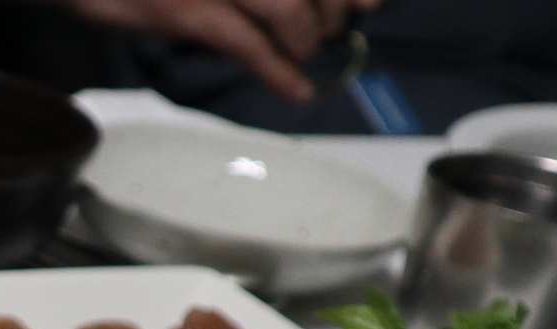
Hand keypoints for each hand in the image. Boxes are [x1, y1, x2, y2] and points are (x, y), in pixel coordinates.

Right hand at [48, 0, 380, 99]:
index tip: (369, 3)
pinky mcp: (186, 10)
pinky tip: (295, 90)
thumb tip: (295, 6)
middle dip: (333, 12)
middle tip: (331, 32)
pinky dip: (277, 72)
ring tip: (301, 57)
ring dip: (306, 41)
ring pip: (293, 10)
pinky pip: (248, 45)